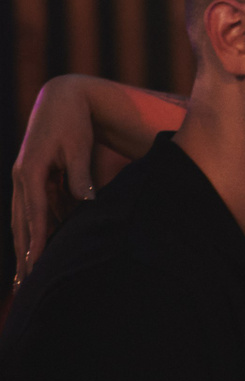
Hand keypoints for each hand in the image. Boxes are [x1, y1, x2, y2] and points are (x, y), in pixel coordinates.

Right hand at [12, 75, 99, 281]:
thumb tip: (86, 202)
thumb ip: (80, 175)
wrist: (62, 97)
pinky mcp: (32, 176)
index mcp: (31, 171)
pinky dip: (36, 227)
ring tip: (25, 272)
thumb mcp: (79, 146)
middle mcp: (22, 176)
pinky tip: (39, 246)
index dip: (36, 240)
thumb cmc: (73, 121)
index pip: (35, 213)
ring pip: (24, 217)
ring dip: (25, 244)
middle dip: (24, 252)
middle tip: (23, 283)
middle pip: (23, 222)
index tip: (35, 263)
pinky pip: (34, 207)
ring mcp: (24, 177)